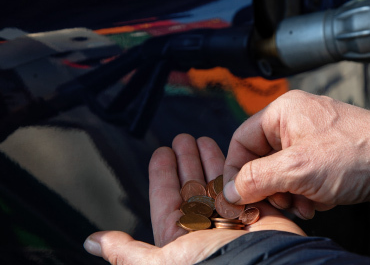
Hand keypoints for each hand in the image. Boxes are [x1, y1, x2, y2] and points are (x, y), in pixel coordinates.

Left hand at [84, 134, 304, 263]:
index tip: (162, 152)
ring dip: (208, 159)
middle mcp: (204, 226)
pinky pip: (241, 183)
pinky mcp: (254, 210)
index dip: (162, 173)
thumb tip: (93, 242)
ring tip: (201, 139)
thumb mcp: (163, 261)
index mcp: (180, 237)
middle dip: (186, 160)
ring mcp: (230, 217)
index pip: (166, 197)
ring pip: (214, 182)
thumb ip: (128, 251)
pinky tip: (229, 153)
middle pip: (191, 185)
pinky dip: (234, 167)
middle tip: (182, 139)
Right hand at [223, 90, 369, 219]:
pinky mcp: (325, 156)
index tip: (237, 195)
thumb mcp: (297, 169)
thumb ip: (256, 178)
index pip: (241, 141)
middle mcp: (294, 122)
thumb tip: (231, 190)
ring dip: (289, 194)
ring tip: (305, 204)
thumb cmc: (356, 154)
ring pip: (281, 172)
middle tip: (279, 202)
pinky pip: (301, 177)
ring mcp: (311, 140)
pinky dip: (306, 193)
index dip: (236, 170)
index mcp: (282, 112)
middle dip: (269, 187)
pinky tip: (320, 201)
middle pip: (261, 160)